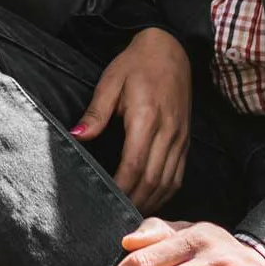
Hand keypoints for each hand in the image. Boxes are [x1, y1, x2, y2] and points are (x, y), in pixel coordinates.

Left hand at [72, 29, 191, 211]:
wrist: (171, 48)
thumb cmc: (136, 64)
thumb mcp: (111, 81)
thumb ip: (96, 112)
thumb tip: (77, 136)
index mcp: (147, 116)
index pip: (134, 164)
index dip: (121, 187)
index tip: (105, 201)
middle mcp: (168, 131)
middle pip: (153, 179)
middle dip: (134, 201)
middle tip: (114, 216)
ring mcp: (180, 137)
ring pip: (168, 182)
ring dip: (150, 202)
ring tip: (130, 214)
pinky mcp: (186, 140)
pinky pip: (178, 175)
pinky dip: (165, 193)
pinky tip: (150, 199)